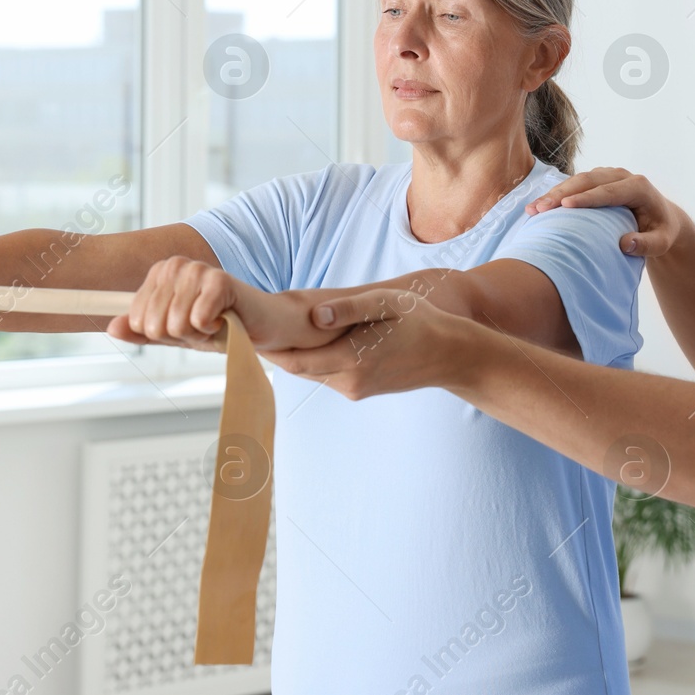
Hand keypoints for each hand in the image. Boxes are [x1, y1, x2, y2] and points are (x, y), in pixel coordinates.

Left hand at [107, 257, 345, 351]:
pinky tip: (225, 319)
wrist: (260, 326)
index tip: (185, 326)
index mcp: (159, 274)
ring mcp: (196, 269)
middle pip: (154, 325)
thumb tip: (111, 327)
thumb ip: (141, 331)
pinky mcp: (219, 280)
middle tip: (202, 327)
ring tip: (214, 323)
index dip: (163, 335)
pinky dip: (212, 330)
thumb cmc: (218, 327)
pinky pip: (197, 319)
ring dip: (198, 335)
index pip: (138, 321)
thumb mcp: (174, 333)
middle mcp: (174, 265)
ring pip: (175, 324)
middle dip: (180, 336)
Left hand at [263, 286, 476, 399]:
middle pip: (297, 369)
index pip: (294, 359)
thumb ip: (350, 309)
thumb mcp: (387, 304)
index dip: (267, 348)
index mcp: (351, 360)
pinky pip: (327, 375)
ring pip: (311, 373)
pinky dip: (313, 361)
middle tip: (243, 332)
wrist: (451, 356)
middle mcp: (348, 381)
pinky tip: (305, 342)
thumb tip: (315, 316)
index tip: (243, 332)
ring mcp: (354, 389)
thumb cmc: (421, 323)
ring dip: (292, 356)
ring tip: (265, 334)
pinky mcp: (360, 390)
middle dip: (272, 352)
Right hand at [523, 166, 683, 256]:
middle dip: (561, 194)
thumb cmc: (661, 231)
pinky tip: (539, 207)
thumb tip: (624, 244)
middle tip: (540, 209)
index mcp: (638, 187)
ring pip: (577, 180)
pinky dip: (556, 194)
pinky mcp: (597, 180)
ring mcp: (608, 175)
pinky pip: (574, 184)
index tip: (565, 206)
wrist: (661, 217)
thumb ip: (647, 245)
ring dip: (554, 193)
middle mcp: (622, 176)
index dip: (586, 198)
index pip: (609, 191)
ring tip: (533, 209)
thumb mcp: (661, 242)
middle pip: (587, 181)